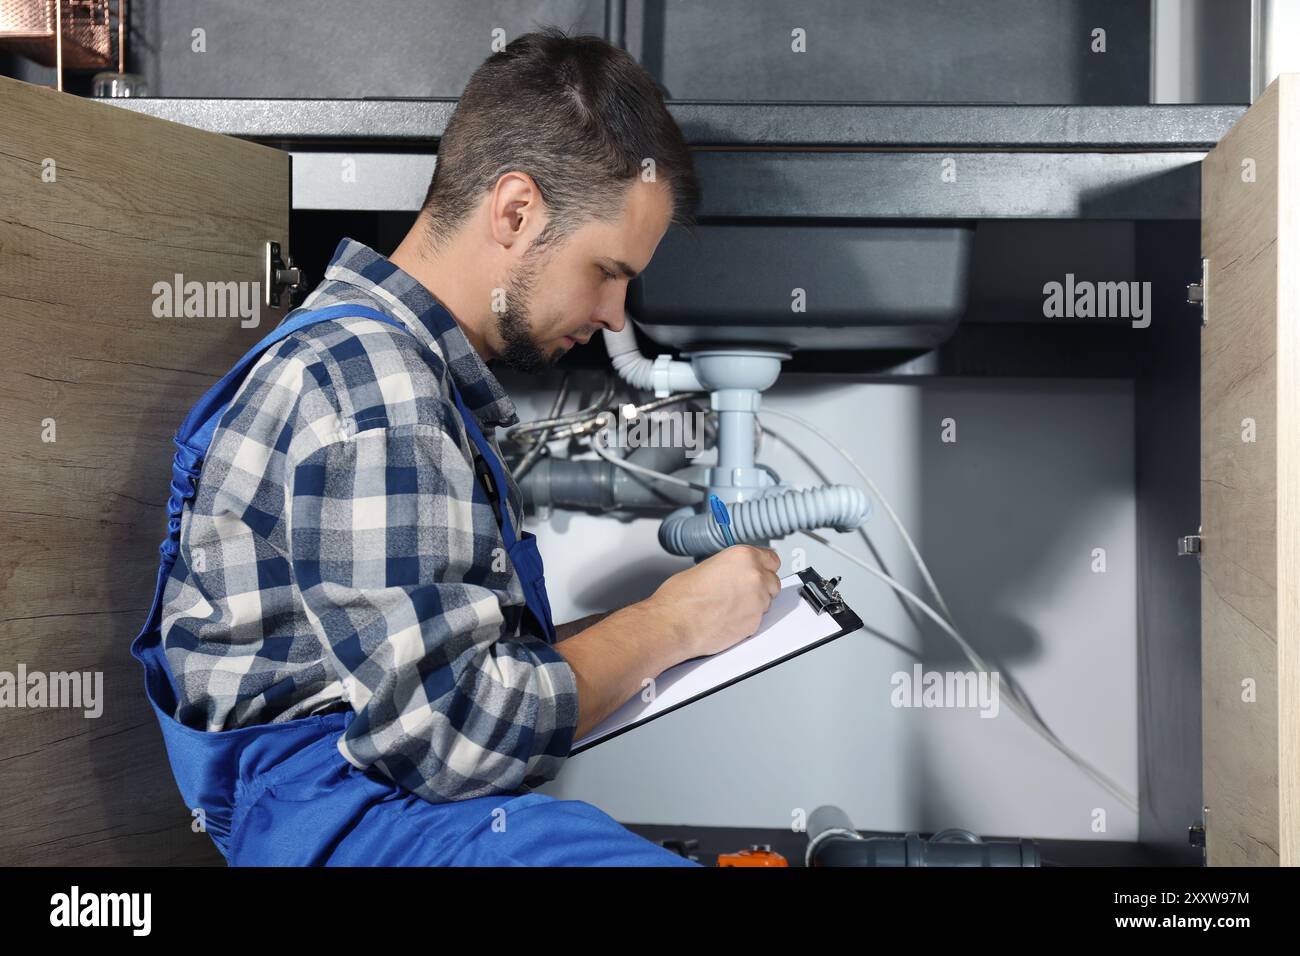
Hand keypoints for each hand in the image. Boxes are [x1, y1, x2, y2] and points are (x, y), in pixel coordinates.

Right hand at [643, 545, 782, 659]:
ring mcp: (757, 601)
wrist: (674, 624)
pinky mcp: (754, 623)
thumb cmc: (680, 598)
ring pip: (767, 601)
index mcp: (743, 556)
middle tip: (741, 590)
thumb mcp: (706, 566)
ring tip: (730, 606)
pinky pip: (758, 619)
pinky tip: (728, 617)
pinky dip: (747, 619)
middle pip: (773, 581)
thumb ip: (730, 566)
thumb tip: (735, 571)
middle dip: (761, 586)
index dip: (764, 566)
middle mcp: (755, 577)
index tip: (760, 570)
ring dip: (755, 603)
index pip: (772, 558)